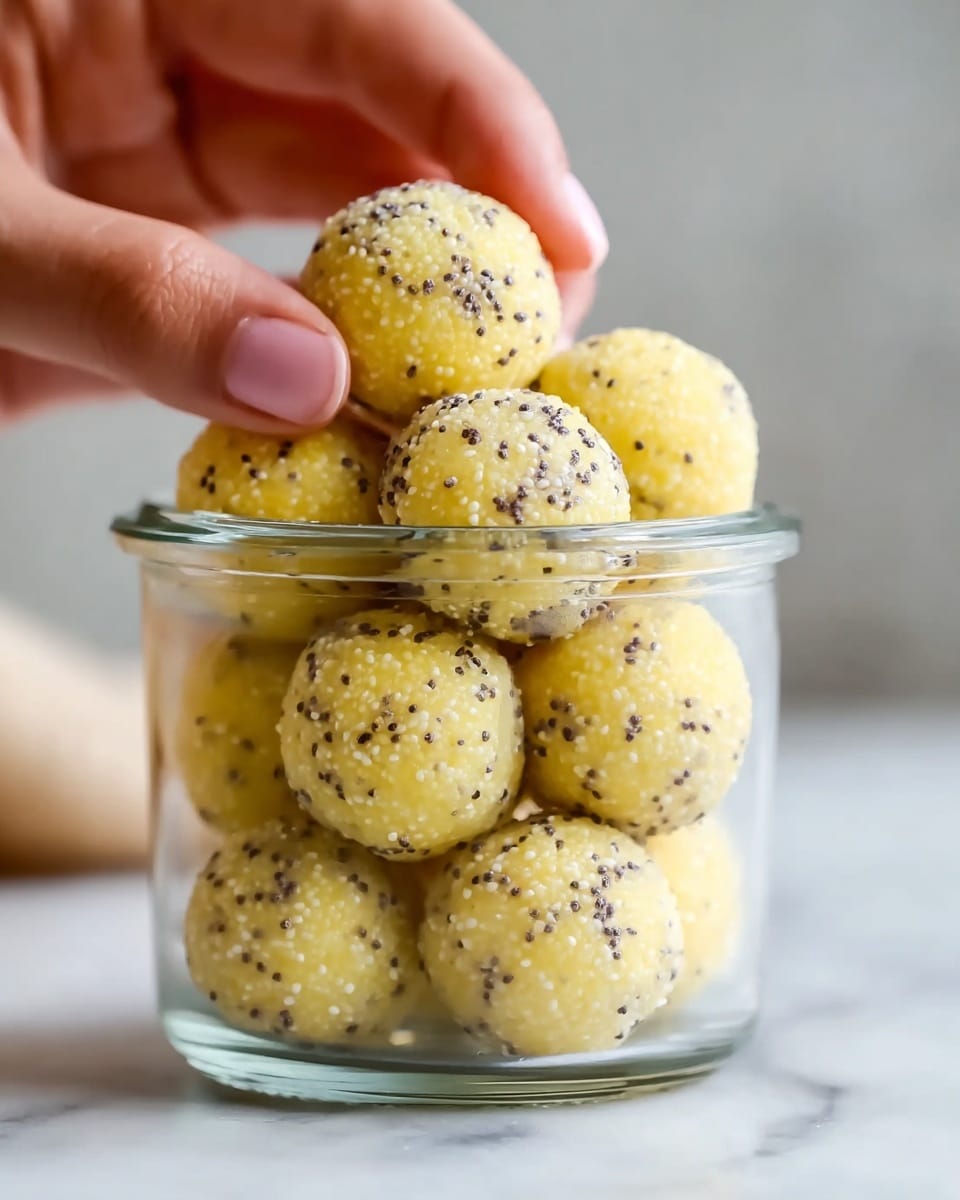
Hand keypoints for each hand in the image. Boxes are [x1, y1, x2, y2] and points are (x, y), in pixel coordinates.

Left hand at [0, 0, 606, 428]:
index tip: (566, 231)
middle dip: (474, 214)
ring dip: (415, 292)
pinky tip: (379, 403)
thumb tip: (308, 377)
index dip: (478, 116)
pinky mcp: (148, 245)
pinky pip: (268, 288)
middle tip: (550, 327)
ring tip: (492, 379)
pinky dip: (326, 350)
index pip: (355, 12)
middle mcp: (164, 42)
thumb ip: (126, 295)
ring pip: (334, 205)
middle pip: (372, 108)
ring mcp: (158, 150)